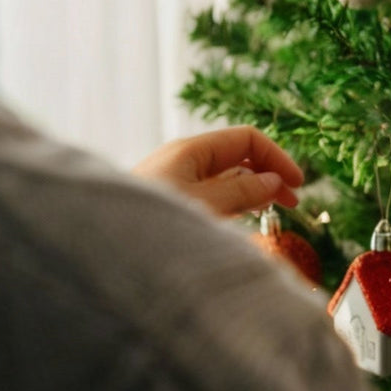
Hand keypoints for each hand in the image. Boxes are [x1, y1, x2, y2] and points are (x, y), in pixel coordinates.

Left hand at [133, 126, 304, 217]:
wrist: (92, 250)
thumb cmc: (147, 226)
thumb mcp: (204, 206)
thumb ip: (241, 192)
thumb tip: (273, 182)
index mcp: (190, 151)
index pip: (247, 140)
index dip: (277, 158)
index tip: (297, 187)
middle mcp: (181, 163)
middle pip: (236, 158)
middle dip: (267, 176)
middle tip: (291, 204)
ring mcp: (173, 184)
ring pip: (223, 180)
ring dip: (250, 193)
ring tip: (268, 215)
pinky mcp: (166, 207)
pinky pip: (208, 198)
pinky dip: (230, 206)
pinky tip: (238, 225)